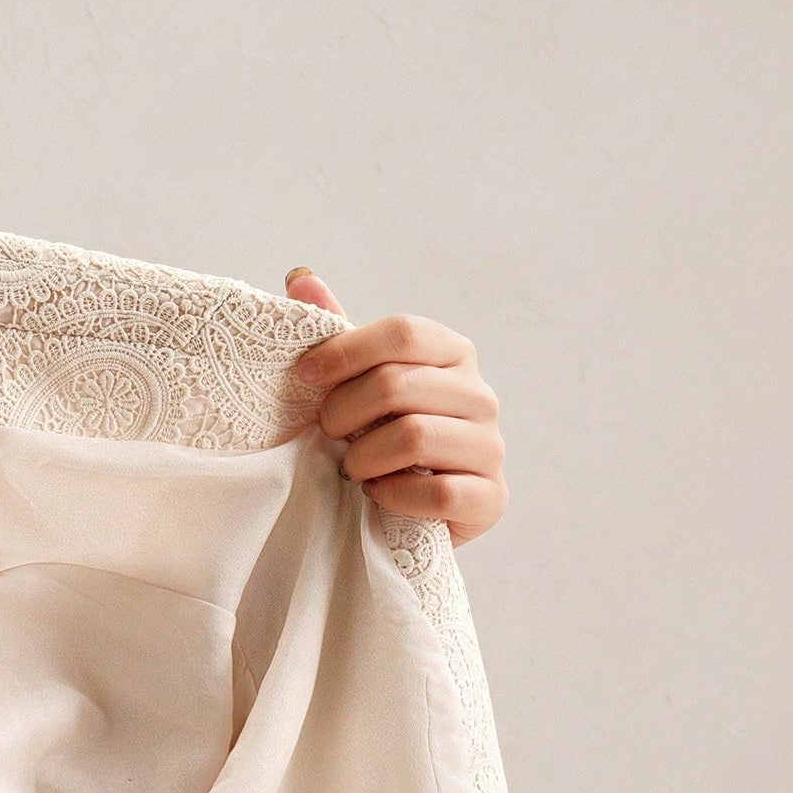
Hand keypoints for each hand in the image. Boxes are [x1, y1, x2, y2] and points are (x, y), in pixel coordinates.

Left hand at [285, 269, 505, 546]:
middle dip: (344, 413)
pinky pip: (436, 493)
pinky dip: (393, 496)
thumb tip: (300, 276)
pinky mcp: (491, 497)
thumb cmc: (383, 440)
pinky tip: (379, 495)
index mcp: (452, 354)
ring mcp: (491, 447)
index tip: (304, 377)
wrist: (413, 516)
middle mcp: (480, 395)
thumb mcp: (359, 384)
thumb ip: (337, 334)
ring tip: (353, 468)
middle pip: (398, 384)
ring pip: (413, 437)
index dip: (345, 351)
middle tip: (328, 433)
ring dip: (364, 458)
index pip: (403, 332)